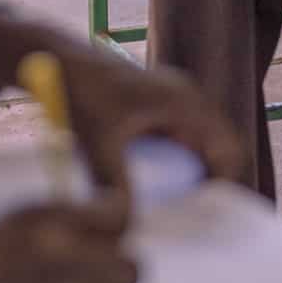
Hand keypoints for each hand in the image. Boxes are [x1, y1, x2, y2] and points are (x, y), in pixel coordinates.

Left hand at [0, 17, 243, 219]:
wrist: (51, 56)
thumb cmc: (77, 91)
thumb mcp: (97, 143)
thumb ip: (115, 186)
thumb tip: (128, 226)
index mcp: (186, 101)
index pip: (230, 150)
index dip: (222, 185)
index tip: (196, 216)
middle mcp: (187, 96)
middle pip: (214, 150)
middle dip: (201, 184)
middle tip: (177, 217)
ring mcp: (172, 98)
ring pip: (194, 146)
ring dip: (184, 174)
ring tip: (161, 204)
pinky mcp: (155, 102)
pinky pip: (176, 138)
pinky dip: (168, 160)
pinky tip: (144, 183)